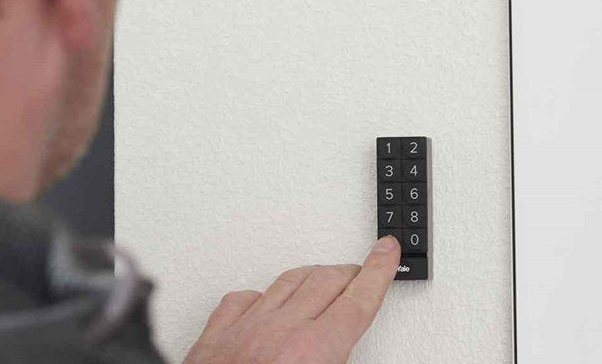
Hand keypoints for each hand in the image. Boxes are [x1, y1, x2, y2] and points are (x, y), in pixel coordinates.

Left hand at [184, 236, 400, 363]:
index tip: (387, 250)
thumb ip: (339, 362)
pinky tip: (266, 299)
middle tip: (364, 270)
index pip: (358, 298)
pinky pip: (242, 299)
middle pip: (327, 280)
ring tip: (324, 277)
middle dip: (351, 270)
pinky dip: (262, 294)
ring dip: (313, 275)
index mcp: (315, 351)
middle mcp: (282, 331)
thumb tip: (345, 357)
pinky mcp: (214, 336)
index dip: (379, 270)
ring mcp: (245, 329)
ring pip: (288, 280)